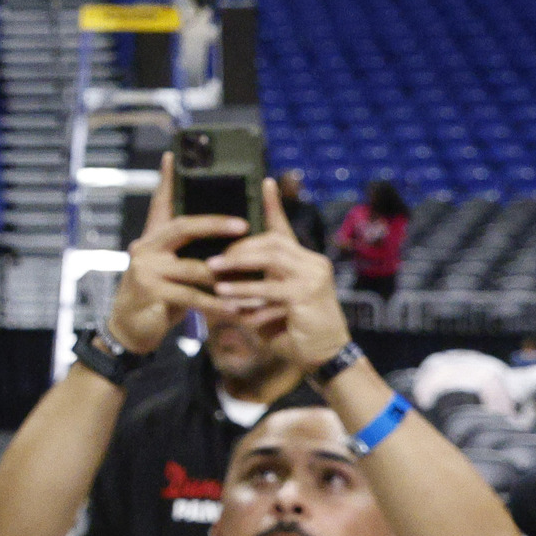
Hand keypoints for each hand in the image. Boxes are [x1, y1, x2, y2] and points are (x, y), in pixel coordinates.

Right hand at [105, 158, 246, 356]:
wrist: (131, 329)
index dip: (167, 180)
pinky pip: (191, 295)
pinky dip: (216, 303)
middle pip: (183, 226)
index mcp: (152, 238)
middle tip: (244, 225)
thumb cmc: (159, 297)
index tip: (173, 156)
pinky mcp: (149, 291)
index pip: (161, 203)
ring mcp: (145, 268)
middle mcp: (145, 247)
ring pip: (194, 267)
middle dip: (216, 224)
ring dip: (226, 276)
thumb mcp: (172, 270)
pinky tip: (236, 308)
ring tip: (253, 277)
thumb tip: (226, 236)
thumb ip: (188, 253)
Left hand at [209, 179, 352, 372]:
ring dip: (239, 266)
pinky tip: (227, 299)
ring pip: (271, 260)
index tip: (264, 180)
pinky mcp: (309, 296)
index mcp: (302, 259)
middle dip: (239, 246)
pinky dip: (247, 293)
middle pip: (272, 241)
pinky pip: (272, 290)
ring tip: (212, 271)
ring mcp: (313, 277)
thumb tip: (218, 269)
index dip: (273, 204)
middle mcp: (311, 262)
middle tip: (212, 256)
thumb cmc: (290, 327)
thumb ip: (253, 282)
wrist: (322, 355)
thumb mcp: (269, 300)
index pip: (284, 226)